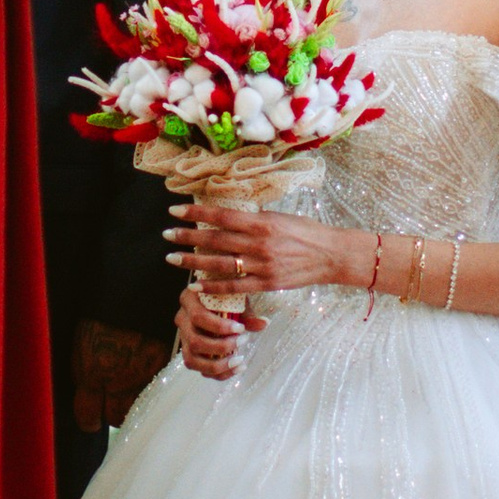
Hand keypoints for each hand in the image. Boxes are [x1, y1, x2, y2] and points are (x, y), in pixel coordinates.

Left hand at [73, 322, 167, 433]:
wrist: (131, 291)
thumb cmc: (100, 315)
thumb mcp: (81, 344)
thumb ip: (84, 373)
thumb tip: (87, 393)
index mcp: (92, 373)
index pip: (87, 415)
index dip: (87, 419)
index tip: (89, 420)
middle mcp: (119, 380)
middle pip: (115, 417)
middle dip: (109, 413)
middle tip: (107, 405)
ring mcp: (142, 374)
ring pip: (137, 406)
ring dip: (129, 402)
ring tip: (124, 390)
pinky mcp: (161, 364)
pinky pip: (153, 386)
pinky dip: (146, 385)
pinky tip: (140, 374)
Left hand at [173, 205, 356, 303]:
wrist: (331, 255)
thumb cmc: (306, 232)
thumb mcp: (279, 217)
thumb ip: (254, 219)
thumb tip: (227, 215)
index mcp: (262, 222)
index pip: (221, 216)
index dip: (196, 213)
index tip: (175, 211)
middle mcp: (259, 244)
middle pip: (215, 240)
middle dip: (187, 237)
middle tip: (167, 235)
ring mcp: (262, 266)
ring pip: (219, 264)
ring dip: (193, 261)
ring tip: (173, 258)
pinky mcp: (266, 284)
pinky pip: (234, 286)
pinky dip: (213, 287)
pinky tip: (196, 285)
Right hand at [177, 284, 258, 381]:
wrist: (214, 300)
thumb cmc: (224, 297)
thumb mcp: (235, 298)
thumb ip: (247, 312)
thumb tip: (264, 324)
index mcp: (189, 300)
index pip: (198, 317)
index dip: (219, 326)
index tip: (240, 328)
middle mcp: (182, 319)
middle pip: (194, 341)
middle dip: (221, 347)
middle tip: (243, 341)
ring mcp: (183, 338)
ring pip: (192, 360)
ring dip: (218, 365)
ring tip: (240, 361)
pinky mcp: (189, 352)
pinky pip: (199, 369)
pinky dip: (219, 373)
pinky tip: (236, 368)